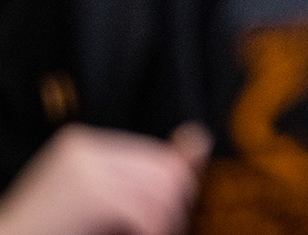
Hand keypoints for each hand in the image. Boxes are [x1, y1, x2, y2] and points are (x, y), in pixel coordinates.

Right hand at [0, 123, 210, 234]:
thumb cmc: (51, 234)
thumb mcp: (102, 205)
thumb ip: (146, 176)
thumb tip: (200, 139)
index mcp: (85, 146)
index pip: (156, 159)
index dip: (170, 193)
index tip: (168, 221)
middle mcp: (85, 148)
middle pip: (164, 170)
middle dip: (173, 207)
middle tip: (164, 230)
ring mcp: (84, 167)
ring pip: (160, 189)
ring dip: (164, 222)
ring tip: (153, 233)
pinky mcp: (87, 191)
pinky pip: (143, 210)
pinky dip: (151, 229)